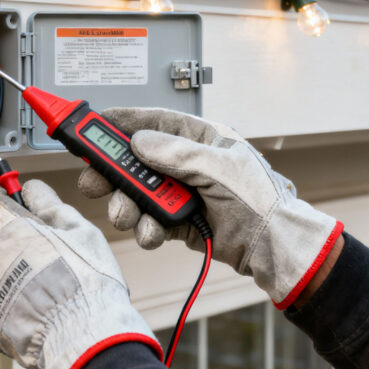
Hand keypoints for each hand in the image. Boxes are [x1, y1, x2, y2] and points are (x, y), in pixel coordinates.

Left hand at [0, 179, 161, 368]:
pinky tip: (28, 310)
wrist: (81, 334)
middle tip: (25, 248)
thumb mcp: (81, 231)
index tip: (3, 201)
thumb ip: (52, 206)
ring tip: (34, 287)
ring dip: (1, 273)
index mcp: (13, 228)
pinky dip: (3, 305)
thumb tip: (32, 188)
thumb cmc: (87, 282)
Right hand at [77, 108, 342, 308]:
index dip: (122, 122)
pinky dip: (145, 229)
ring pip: (138, 194)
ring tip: (127, 216)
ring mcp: (181, 193)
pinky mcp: (179, 222)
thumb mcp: (220, 169)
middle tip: (94, 182)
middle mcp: (186, 163)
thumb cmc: (261, 201)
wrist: (275, 247)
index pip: (154, 122)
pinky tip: (151, 233)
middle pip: (136, 161)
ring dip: (126, 206)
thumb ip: (177, 154)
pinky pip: (149, 221)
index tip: (92, 124)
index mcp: (199, 139)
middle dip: (113, 173)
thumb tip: (140, 140)